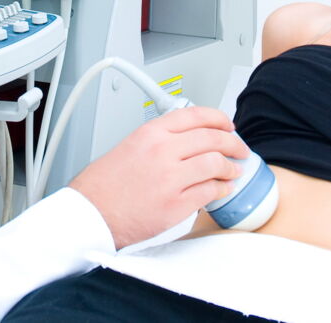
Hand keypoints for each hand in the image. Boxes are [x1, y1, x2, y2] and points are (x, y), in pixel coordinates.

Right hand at [68, 106, 247, 249]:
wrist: (91, 213)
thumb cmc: (103, 185)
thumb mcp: (130, 145)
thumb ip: (159, 139)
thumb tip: (186, 139)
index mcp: (151, 133)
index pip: (196, 115)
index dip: (219, 119)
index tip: (227, 125)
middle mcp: (163, 151)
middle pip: (212, 139)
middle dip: (233, 143)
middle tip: (239, 148)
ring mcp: (171, 178)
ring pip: (216, 164)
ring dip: (231, 168)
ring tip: (233, 171)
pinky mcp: (177, 204)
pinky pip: (210, 192)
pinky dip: (222, 190)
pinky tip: (222, 189)